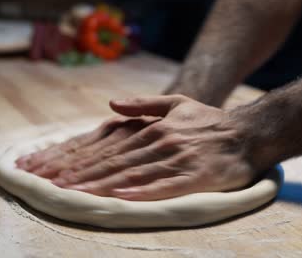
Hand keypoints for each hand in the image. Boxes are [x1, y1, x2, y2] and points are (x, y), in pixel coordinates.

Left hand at [16, 95, 261, 200]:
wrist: (248, 133)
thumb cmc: (210, 121)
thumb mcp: (177, 103)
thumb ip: (143, 104)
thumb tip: (111, 104)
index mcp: (152, 129)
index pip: (110, 148)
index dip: (81, 161)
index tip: (56, 172)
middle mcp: (160, 143)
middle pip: (114, 163)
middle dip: (81, 175)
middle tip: (53, 186)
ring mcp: (177, 160)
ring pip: (133, 175)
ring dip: (102, 186)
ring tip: (75, 195)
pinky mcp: (195, 176)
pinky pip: (166, 187)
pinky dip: (143, 193)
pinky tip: (122, 199)